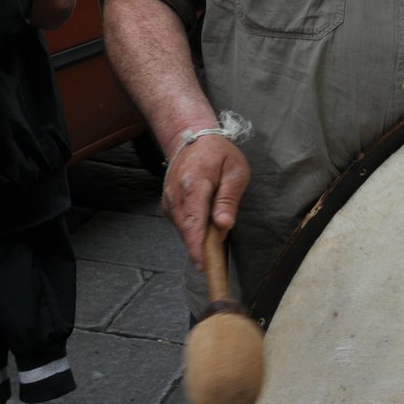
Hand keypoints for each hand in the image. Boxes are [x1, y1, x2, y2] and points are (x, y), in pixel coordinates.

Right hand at [161, 135, 250, 271]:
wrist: (193, 138)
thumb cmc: (219, 154)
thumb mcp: (235, 171)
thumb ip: (229, 199)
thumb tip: (223, 225)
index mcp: (193, 184)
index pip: (193, 221)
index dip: (197, 247)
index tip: (203, 266)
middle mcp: (175, 194)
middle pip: (187, 230)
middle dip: (202, 248)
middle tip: (218, 261)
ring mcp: (168, 200)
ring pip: (184, 229)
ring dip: (199, 238)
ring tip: (217, 232)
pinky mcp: (168, 205)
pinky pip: (182, 225)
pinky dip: (194, 230)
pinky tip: (206, 223)